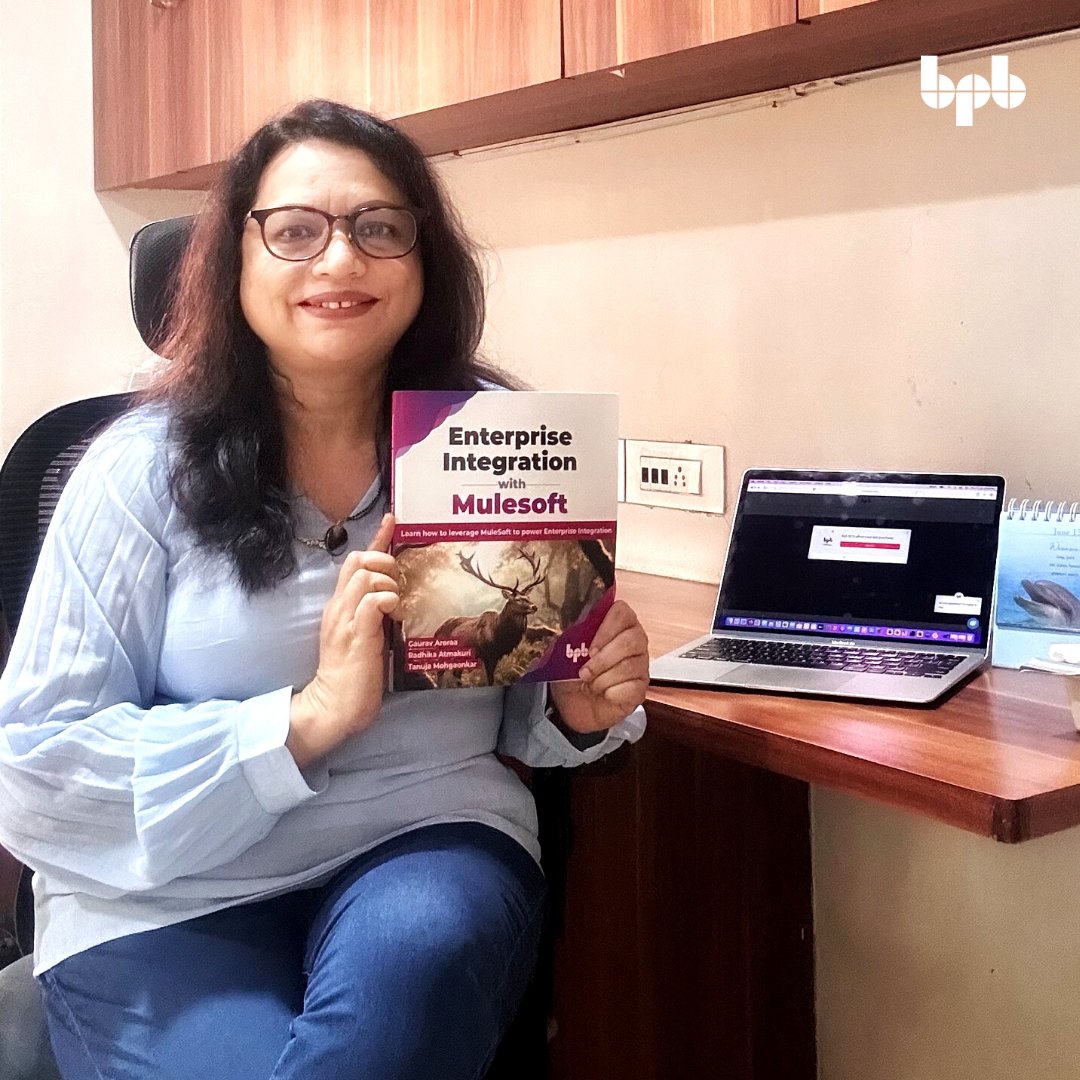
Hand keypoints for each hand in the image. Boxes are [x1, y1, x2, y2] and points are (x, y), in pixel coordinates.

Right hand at [288, 513, 399, 767]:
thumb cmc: (352, 677)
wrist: (332, 707)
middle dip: (383, 558)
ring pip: (366, 576)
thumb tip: (394, 598)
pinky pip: (373, 602)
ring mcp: (346, 620)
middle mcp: (339, 608)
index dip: (376, 539)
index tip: (392, 520)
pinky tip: (394, 611)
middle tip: (398, 580)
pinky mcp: (357, 635)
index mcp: (340, 607)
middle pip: (359, 560)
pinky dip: (387, 599)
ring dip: (388, 581)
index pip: (355, 563)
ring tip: (396, 603)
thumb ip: (373, 615)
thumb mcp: (364, 636)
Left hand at [548, 600, 648, 734]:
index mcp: (616, 624)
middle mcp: (634, 640)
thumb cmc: (573, 673)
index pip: (622, 612)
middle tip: (585, 671)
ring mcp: (641, 664)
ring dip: (603, 678)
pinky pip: (632, 687)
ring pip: (630, 666)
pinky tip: (603, 694)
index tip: (590, 648)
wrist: (576, 705)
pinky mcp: (641, 687)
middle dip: (603, 658)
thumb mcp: (566, 652)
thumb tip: (564, 629)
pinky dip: (611, 693)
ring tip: (590, 684)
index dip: (606, 629)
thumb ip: (571, 636)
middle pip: (631, 640)